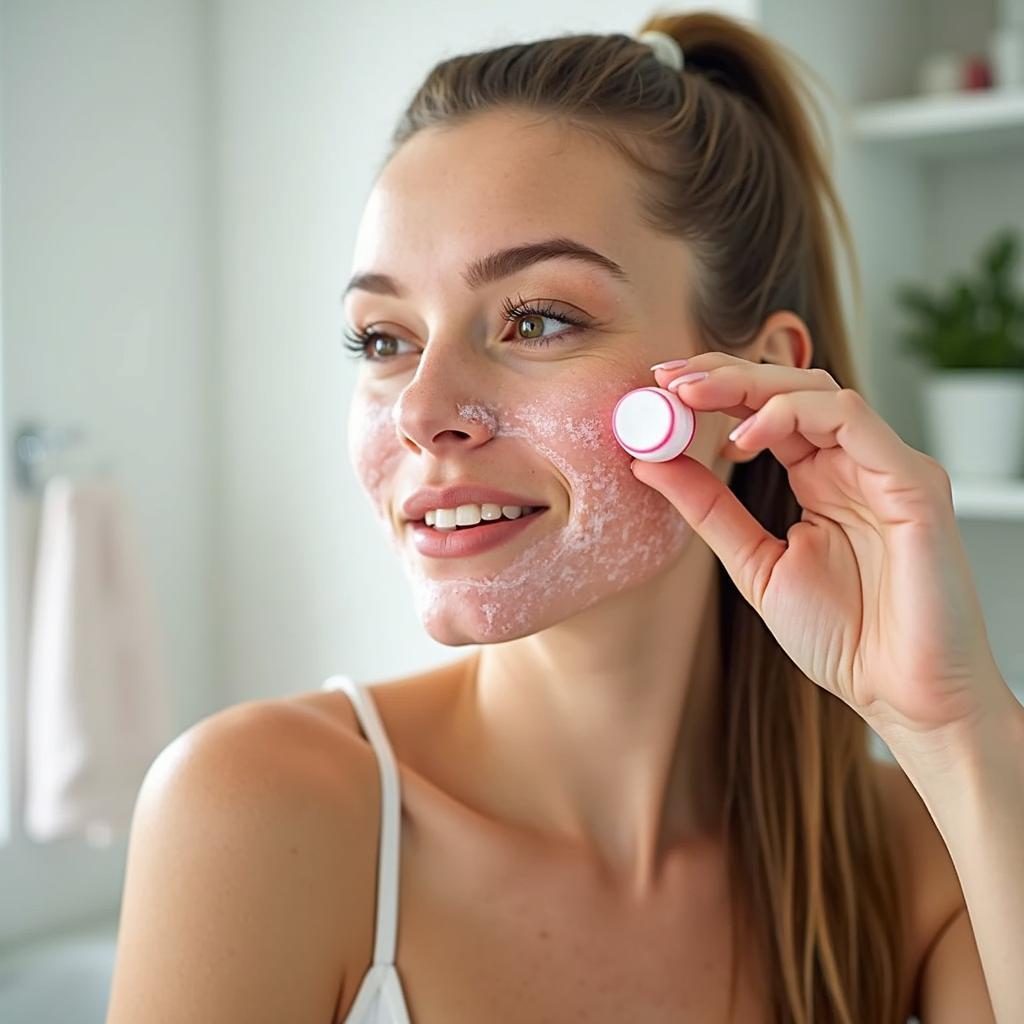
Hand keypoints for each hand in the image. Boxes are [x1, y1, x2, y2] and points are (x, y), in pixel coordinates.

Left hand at [631, 351, 1011, 744]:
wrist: (902, 697)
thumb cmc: (845, 637)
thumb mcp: (755, 563)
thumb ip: (709, 510)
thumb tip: (650, 462)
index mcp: (822, 479)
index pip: (766, 412)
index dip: (714, 392)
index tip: (659, 389)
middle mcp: (855, 463)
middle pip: (788, 389)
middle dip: (722, 375)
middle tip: (668, 379)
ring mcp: (886, 467)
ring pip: (818, 391)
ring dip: (748, 384)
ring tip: (692, 397)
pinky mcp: (912, 480)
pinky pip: (851, 420)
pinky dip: (791, 415)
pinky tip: (743, 436)